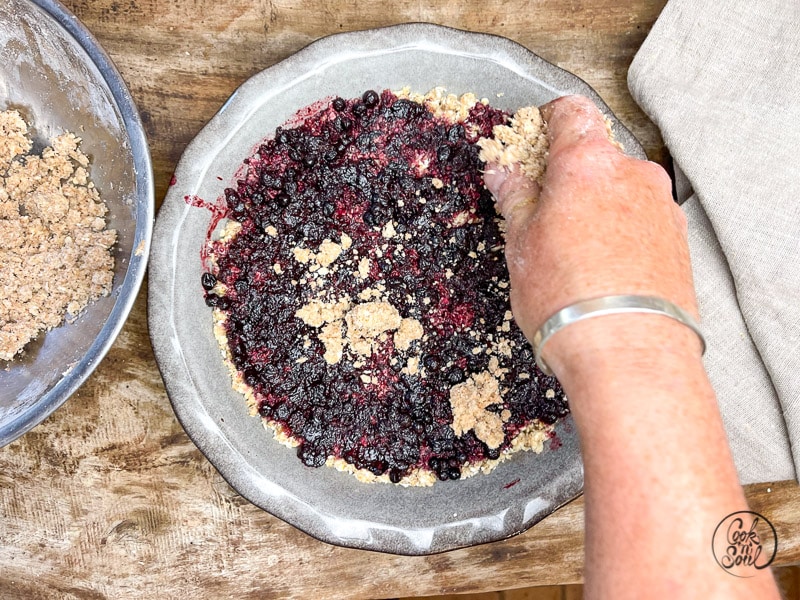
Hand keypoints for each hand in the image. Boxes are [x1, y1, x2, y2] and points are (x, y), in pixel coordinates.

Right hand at [483, 95, 698, 366]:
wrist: (630, 352)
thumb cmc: (569, 299)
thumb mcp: (522, 245)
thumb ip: (515, 199)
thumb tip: (503, 174)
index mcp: (587, 163)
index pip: (570, 113)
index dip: (548, 119)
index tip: (534, 135)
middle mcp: (632, 174)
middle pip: (596, 155)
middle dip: (569, 176)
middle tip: (543, 210)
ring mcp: (661, 206)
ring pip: (621, 189)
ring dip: (597, 205)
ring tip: (574, 251)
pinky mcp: (678, 240)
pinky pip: (642, 219)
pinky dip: (621, 230)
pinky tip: (604, 266)